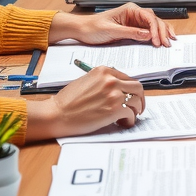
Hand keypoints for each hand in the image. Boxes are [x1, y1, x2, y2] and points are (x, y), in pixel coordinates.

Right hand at [26, 66, 145, 141]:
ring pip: (136, 101)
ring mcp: (114, 94)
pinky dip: (129, 120)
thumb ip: (103, 81)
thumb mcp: (87, 81)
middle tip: (138, 107)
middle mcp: (111, 80)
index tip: (132, 96)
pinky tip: (123, 123)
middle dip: (140, 98)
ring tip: (128, 117)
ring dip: (135, 110)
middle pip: (137, 87)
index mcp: (104, 71)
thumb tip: (118, 88)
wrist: (56, 114)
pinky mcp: (114, 110)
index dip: (131, 89)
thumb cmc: (67, 101)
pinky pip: (130, 114)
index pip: (127, 78)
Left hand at [49, 2, 176, 47]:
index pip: (148, 17)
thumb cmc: (93, 27)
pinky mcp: (133, 28)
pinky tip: (162, 39)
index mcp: (130, 9)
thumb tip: (147, 34)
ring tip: (170, 41)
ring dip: (162, 32)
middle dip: (162, 31)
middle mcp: (134, 13)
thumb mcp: (111, 31)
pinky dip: (156, 35)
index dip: (155, 29)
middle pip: (154, 20)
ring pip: (154, 25)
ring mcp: (134, 21)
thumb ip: (130, 32)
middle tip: (167, 43)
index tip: (157, 40)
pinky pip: (148, 31)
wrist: (82, 30)